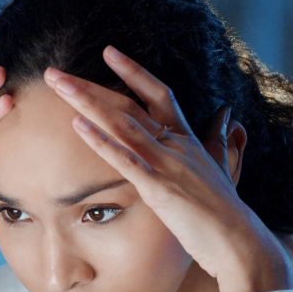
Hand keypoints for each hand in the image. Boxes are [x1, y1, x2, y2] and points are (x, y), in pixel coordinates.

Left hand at [44, 46, 292, 291]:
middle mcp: (174, 143)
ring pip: (120, 123)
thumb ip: (219, 138)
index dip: (133, 71)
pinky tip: (77, 124)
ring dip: (85, 101)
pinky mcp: (157, 186)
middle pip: (126, 104)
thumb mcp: (222, 165)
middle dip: (88, 86)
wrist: (237, 239)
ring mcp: (165, 162)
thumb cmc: (225, 209)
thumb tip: (227, 113)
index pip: (158, 93)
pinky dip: (100, 140)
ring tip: (57, 85)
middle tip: (55, 73)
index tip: (108, 52)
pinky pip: (124, 158)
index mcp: (186, 137)